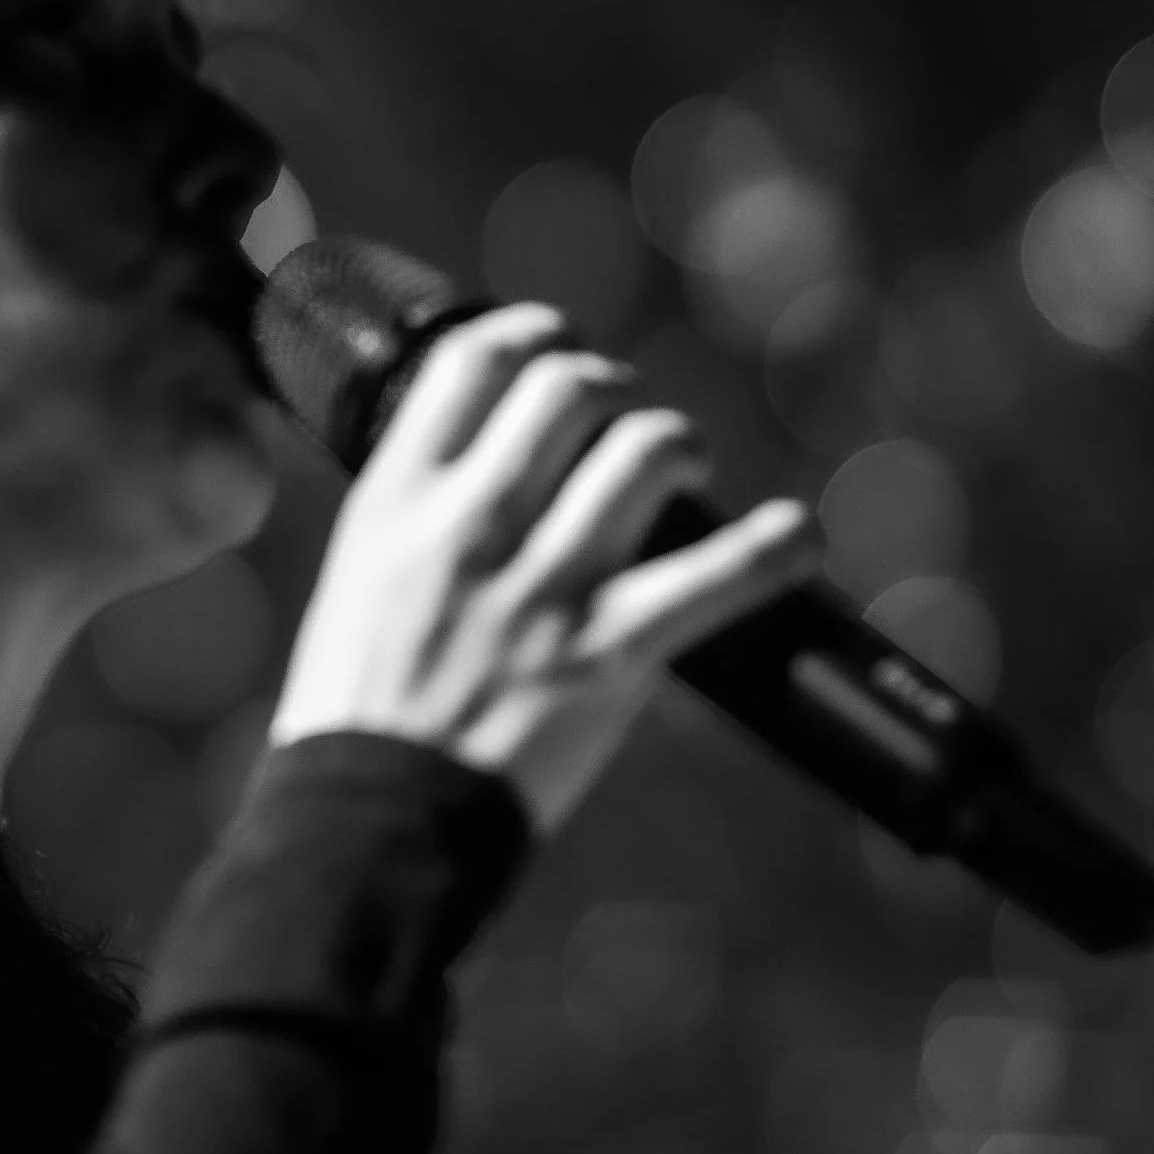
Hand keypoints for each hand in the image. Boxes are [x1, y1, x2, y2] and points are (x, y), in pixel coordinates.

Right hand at [267, 302, 824, 834]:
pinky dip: (775, 547)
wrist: (372, 820)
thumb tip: (487, 463)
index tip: (557, 346)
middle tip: (627, 419)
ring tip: (686, 468)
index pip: (474, 360)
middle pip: (568, 387)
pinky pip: (722, 575)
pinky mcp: (608, 656)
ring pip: (646, 451)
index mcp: (397, 501)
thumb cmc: (357, 706)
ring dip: (680, 444)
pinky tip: (795, 535)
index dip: (533, 333)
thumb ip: (418, 516)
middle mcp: (470, 526)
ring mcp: (542, 588)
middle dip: (613, 388)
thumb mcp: (358, 579)